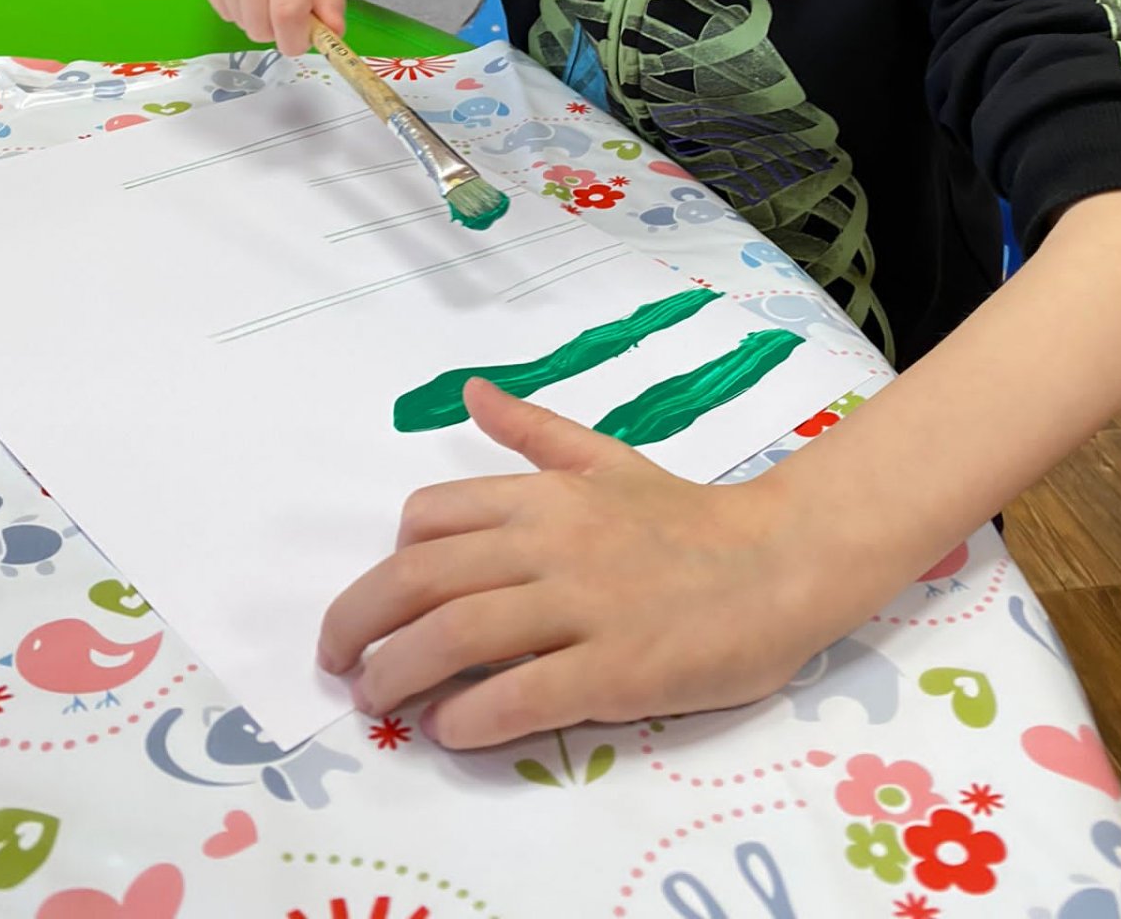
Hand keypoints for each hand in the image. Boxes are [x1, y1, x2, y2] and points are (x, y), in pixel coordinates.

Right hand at [192, 0, 345, 56]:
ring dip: (257, 17)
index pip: (287, 11)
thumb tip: (331, 36)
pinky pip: (219, 5)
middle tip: (290, 12)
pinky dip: (237, 5)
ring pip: (237, 18)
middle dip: (277, 31)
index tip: (302, 43)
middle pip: (258, 22)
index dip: (295, 39)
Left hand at [316, 378, 841, 749]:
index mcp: (545, 495)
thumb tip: (469, 391)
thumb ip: (533, 432)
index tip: (381, 601)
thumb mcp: (605, 458)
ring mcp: (583, 607)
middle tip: (341, 663)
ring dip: (398, 676)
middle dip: (358, 624)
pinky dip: (467, 717)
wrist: (779, 564)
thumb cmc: (688, 518)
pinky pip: (518, 695)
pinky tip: (450, 728)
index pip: (429, 518)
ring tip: (380, 702)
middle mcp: (551, 543)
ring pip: (455, 635)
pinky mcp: (615, 670)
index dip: (387, 563)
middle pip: (420, 579)